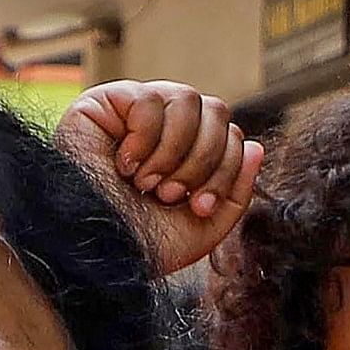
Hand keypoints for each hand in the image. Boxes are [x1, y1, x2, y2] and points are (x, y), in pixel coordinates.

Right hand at [59, 80, 262, 274]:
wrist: (94, 251)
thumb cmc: (142, 243)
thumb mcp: (203, 227)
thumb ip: (236, 191)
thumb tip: (255, 146)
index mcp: (187, 152)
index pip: (230, 134)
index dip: (225, 171)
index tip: (197, 208)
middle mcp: (165, 127)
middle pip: (217, 111)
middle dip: (203, 161)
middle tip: (169, 195)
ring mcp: (135, 110)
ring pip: (188, 99)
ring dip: (174, 152)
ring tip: (146, 183)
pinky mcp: (105, 101)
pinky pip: (150, 99)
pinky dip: (144, 139)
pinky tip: (122, 165)